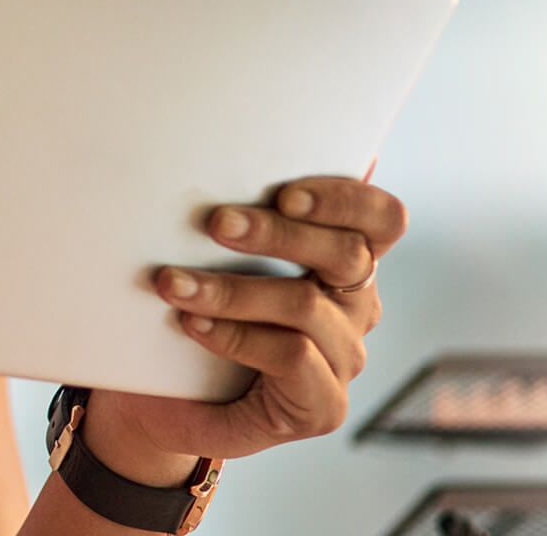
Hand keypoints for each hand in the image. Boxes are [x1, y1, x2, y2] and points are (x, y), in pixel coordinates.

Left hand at [94, 163, 406, 462]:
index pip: (381, 219)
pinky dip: (235, 335)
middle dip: (278, 233)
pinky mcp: (323, 405)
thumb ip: (239, 213)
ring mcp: (345, 358)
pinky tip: (193, 324)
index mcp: (345, 261)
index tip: (284, 192)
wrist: (166, 400)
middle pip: (347, 255)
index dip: (345, 199)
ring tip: (174, 282)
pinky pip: (290, 357)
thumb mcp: (214, 258)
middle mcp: (357, 306)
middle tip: (217, 223)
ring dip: (233, 290)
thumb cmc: (195, 310)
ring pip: (304, 306)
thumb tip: (232, 141)